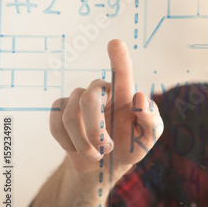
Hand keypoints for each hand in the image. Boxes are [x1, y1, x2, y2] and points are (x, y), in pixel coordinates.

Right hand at [49, 39, 162, 174]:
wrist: (107, 163)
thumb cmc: (132, 144)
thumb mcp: (149, 136)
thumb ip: (150, 119)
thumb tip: (140, 97)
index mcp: (124, 92)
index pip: (122, 71)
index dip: (118, 57)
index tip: (115, 43)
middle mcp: (100, 90)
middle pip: (88, 99)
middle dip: (94, 129)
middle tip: (106, 149)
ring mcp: (78, 99)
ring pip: (70, 116)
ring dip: (83, 143)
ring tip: (97, 154)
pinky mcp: (61, 110)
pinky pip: (56, 123)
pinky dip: (69, 143)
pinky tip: (79, 148)